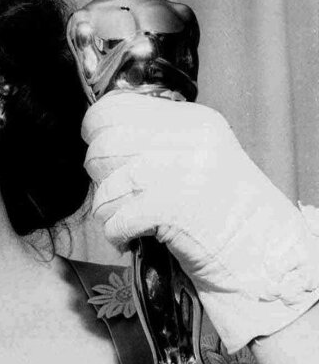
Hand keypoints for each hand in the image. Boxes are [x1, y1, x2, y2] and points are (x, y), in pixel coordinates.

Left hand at [82, 92, 318, 351]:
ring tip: (124, 222)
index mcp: (194, 121)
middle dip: (99, 173)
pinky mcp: (175, 209)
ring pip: (108, 181)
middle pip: (105, 141)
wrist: (267, 257)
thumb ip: (157, 141)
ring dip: (106, 209)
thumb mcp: (199, 158)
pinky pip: (117, 217)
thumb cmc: (225, 214)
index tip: (100, 151)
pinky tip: (128, 240)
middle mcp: (190, 139)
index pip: (118, 106)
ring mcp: (183, 172)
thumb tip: (98, 135)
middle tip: (116, 195)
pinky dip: (115, 234)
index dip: (96, 129)